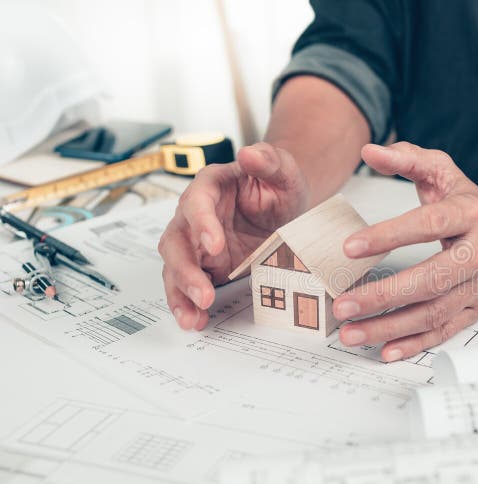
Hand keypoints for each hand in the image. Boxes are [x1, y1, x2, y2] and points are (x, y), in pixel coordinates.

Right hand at [159, 142, 308, 329]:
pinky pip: (188, 284)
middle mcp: (196, 214)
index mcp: (211, 185)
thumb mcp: (283, 169)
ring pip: (175, 266)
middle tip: (203, 293)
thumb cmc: (279, 183)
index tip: (213, 246)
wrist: (286, 204)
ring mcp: (196, 242)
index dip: (201, 224)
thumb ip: (268, 160)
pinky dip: (187, 303)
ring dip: (180, 293)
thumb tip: (249, 153)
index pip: (196, 202)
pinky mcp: (205, 264)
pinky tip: (194, 320)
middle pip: (176, 240)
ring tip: (192, 317)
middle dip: (185, 269)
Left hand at [334, 142, 477, 360]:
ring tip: (350, 330)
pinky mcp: (476, 310)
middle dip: (383, 295)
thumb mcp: (443, 171)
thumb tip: (371, 152)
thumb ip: (407, 158)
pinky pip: (445, 332)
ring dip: (390, 326)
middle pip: (431, 279)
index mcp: (470, 214)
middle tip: (343, 304)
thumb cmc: (471, 205)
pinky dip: (414, 343)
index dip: (389, 236)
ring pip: (435, 312)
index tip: (349, 247)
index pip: (428, 225)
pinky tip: (385, 349)